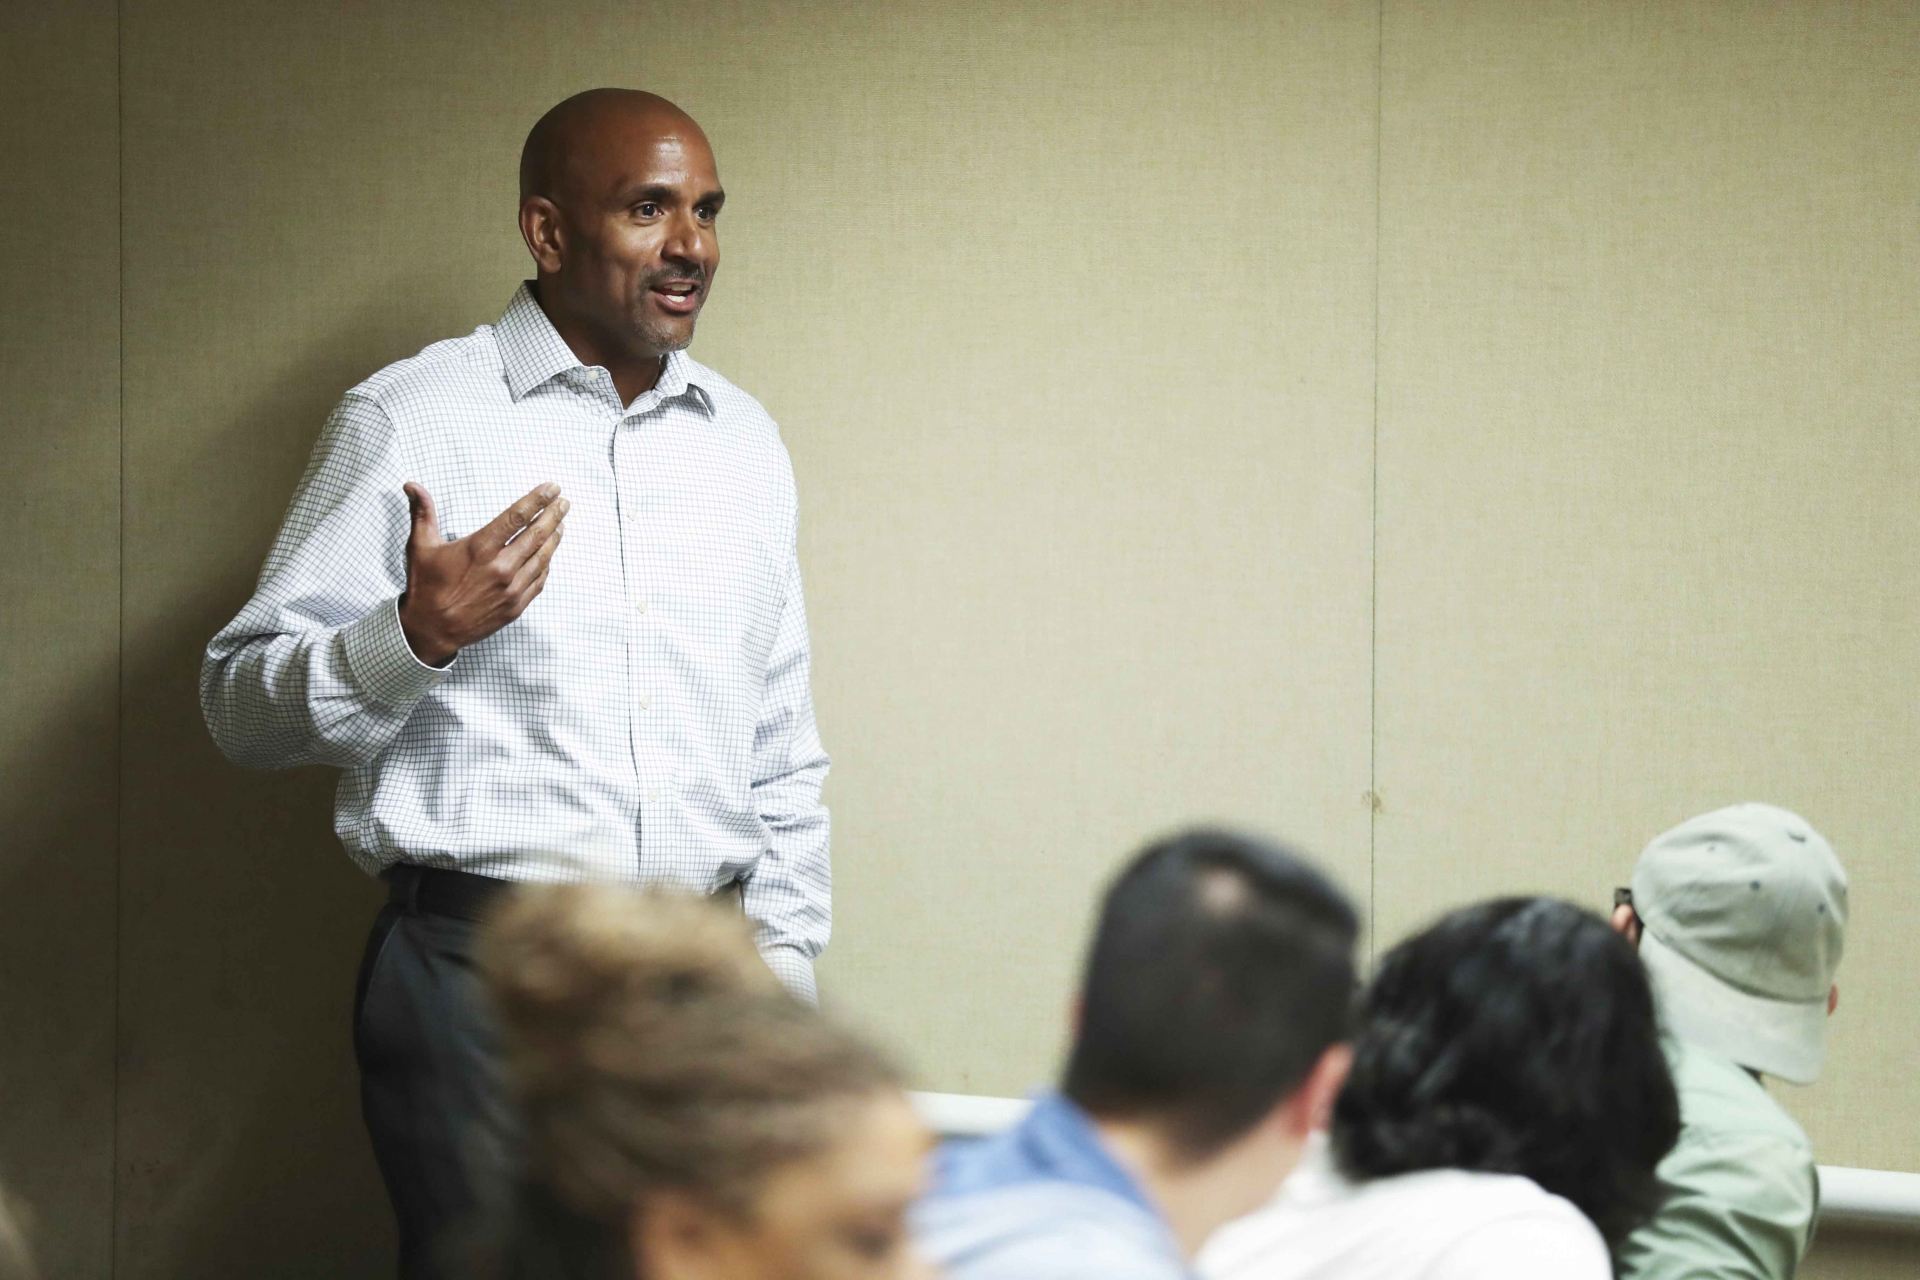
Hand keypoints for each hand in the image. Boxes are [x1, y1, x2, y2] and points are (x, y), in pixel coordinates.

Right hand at [397, 481, 567, 664]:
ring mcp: (511, 589)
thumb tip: (412, 484)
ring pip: (543, 558)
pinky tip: (549, 554)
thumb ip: (422, 512)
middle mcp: (500, 568)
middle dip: (553, 515)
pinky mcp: (516, 606)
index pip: (517, 517)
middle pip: (537, 535)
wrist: (431, 630)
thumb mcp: (420, 546)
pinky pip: (539, 580)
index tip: (552, 488)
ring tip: (561, 523)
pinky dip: (547, 564)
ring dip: (554, 538)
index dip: (537, 500)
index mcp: (480, 549)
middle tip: (564, 502)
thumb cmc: (426, 586)